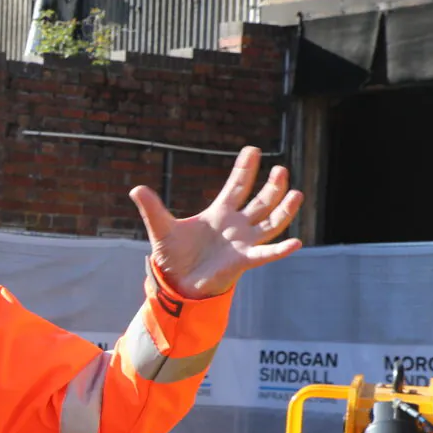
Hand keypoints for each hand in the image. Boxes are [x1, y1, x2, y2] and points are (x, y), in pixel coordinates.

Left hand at [131, 147, 302, 298]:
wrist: (177, 283)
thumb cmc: (174, 255)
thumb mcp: (161, 229)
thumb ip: (152, 209)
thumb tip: (135, 188)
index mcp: (219, 213)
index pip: (236, 186)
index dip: (245, 169)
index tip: (253, 149)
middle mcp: (236, 225)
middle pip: (260, 201)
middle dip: (272, 186)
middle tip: (281, 169)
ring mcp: (243, 242)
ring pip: (271, 223)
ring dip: (284, 209)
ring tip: (296, 193)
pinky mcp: (243, 260)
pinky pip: (266, 254)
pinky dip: (281, 250)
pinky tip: (296, 242)